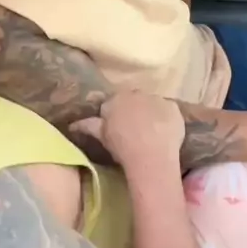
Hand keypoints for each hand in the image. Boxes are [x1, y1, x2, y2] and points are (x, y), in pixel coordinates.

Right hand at [70, 91, 184, 171]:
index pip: (114, 102)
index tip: (118, 128)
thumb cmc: (122, 147)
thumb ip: (88, 126)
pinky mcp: (173, 106)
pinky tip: (165, 132)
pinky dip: (167, 118)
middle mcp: (136, 93)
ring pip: (152, 103)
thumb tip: (73, 124)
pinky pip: (168, 110)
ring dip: (151, 112)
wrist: (150, 154)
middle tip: (135, 130)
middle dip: (134, 110)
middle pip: (134, 99)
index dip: (116, 115)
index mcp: (116, 98)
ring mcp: (156, 98)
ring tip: (152, 132)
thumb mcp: (101, 137)